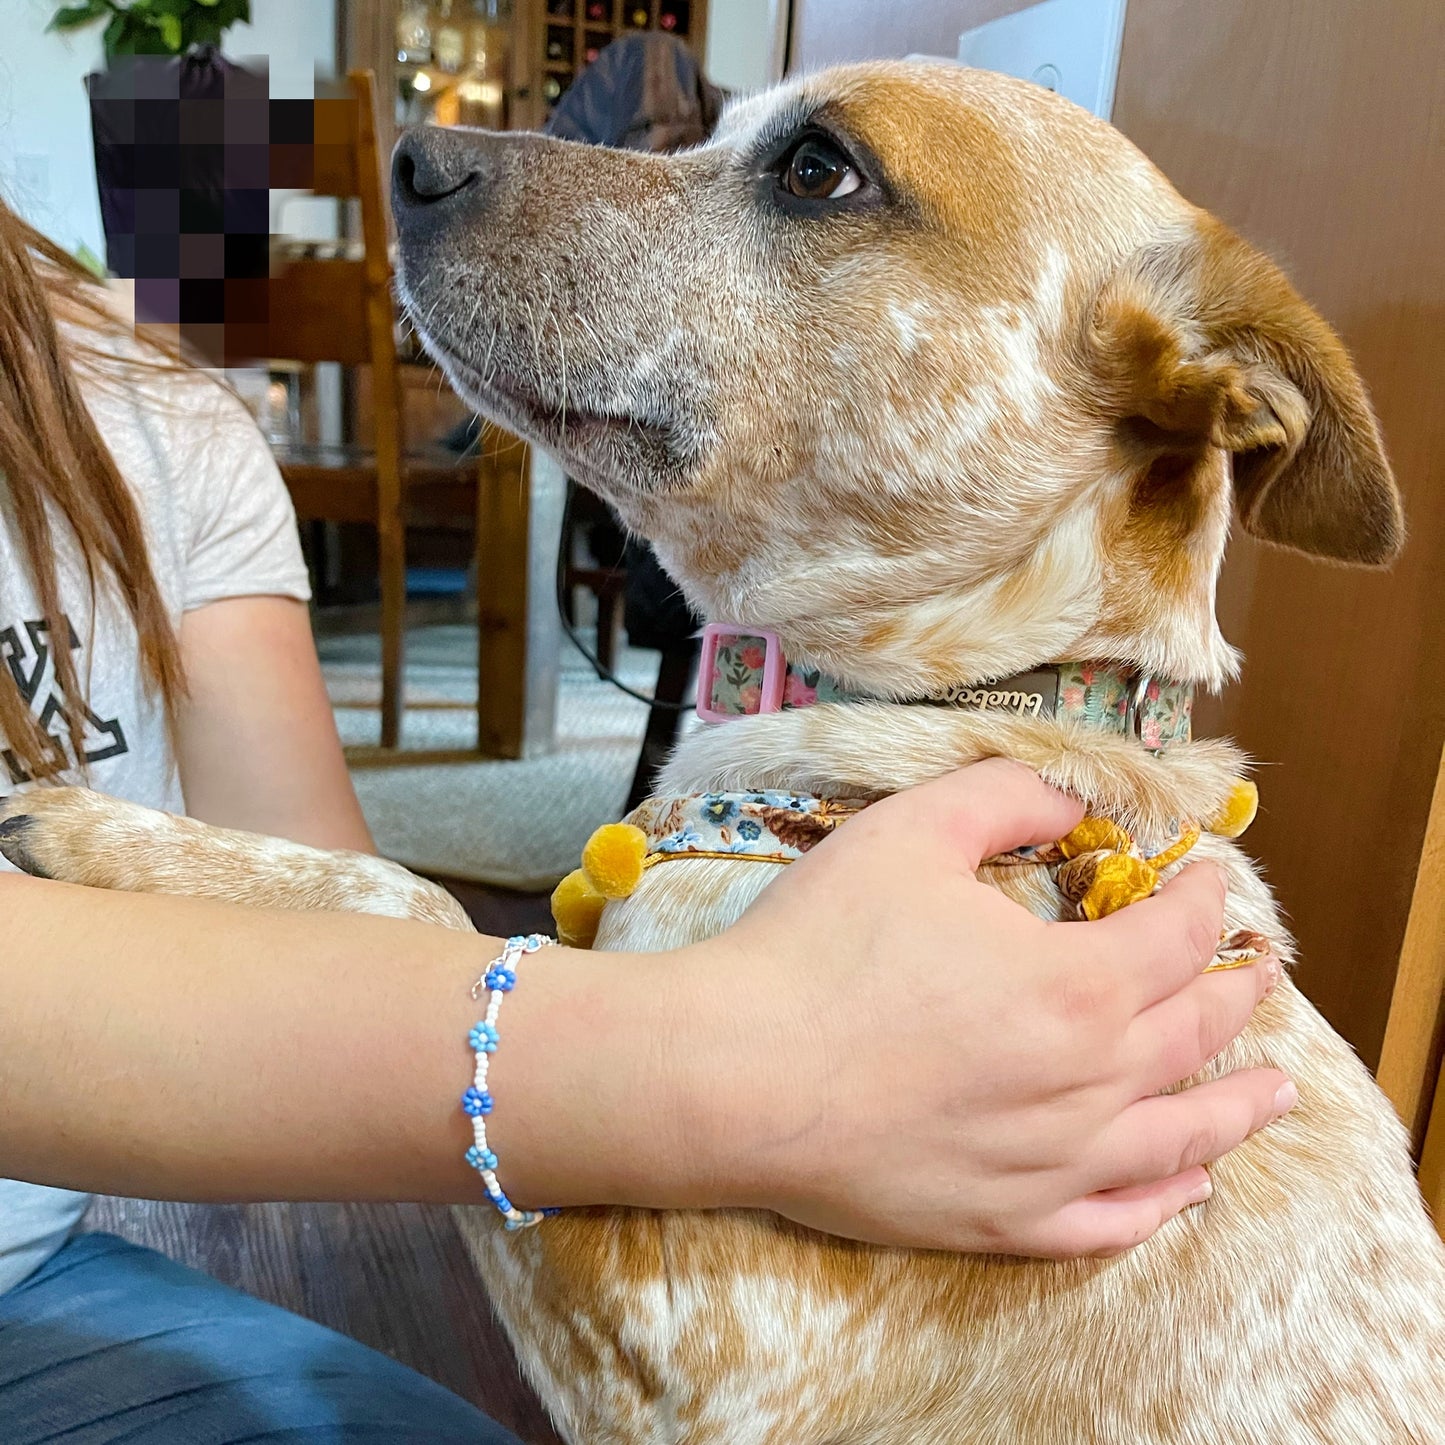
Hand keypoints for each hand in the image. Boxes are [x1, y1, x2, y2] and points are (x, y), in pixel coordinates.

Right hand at [691, 759, 1292, 1257]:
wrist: (738, 1074)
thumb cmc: (821, 947)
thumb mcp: (913, 831)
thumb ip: (1007, 795)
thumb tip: (1072, 796)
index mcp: (1077, 986)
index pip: (1176, 936)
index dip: (1202, 897)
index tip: (1205, 876)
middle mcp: (1087, 1084)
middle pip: (1194, 1035)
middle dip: (1236, 993)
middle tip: (1260, 972)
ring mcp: (1051, 1165)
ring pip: (1178, 1139)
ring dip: (1237, 1107)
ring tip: (1279, 1092)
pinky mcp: (1003, 1220)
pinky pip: (1113, 1221)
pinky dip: (1163, 1203)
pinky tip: (1187, 1188)